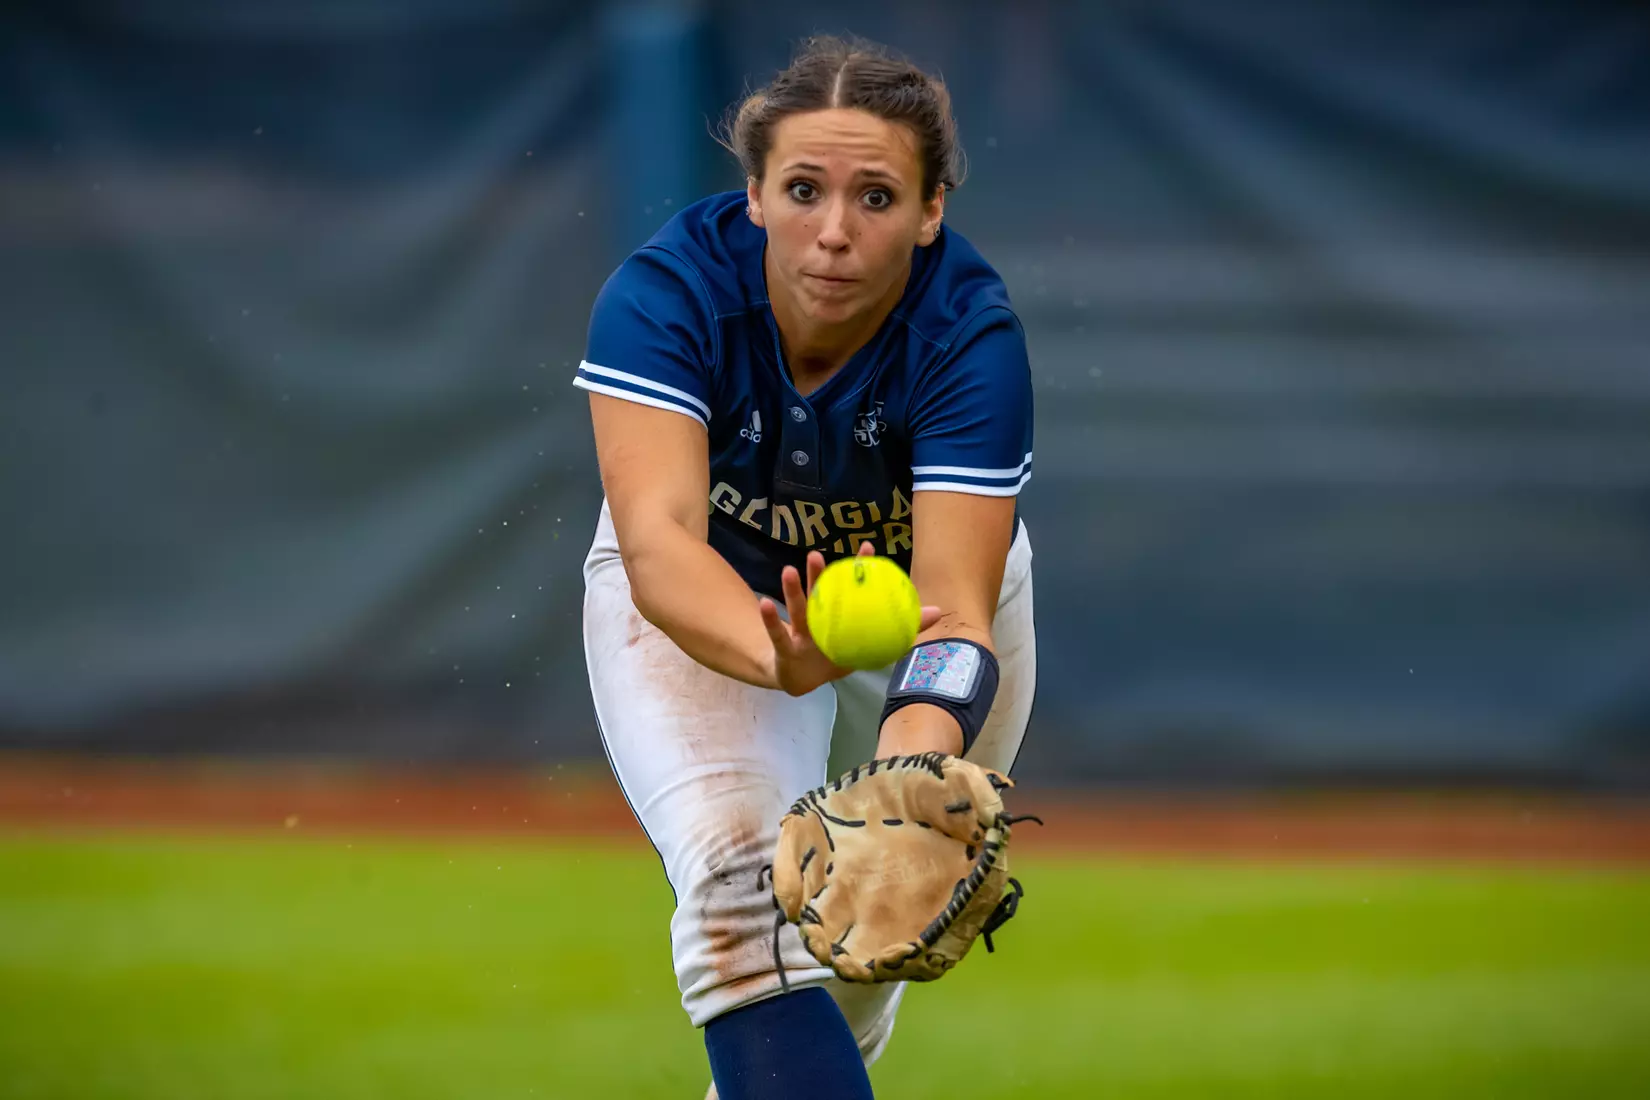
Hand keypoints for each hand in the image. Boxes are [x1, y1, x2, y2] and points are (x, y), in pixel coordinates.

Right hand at [758, 542, 941, 696]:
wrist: (802, 681)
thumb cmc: (834, 656)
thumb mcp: (867, 645)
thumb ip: (901, 629)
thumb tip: (937, 611)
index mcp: (839, 616)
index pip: (851, 589)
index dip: (859, 569)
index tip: (868, 548)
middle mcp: (817, 617)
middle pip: (820, 594)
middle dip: (819, 574)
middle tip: (817, 554)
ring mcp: (798, 630)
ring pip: (796, 608)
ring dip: (792, 590)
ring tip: (788, 570)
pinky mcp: (784, 647)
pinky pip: (777, 633)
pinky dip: (769, 619)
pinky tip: (764, 603)